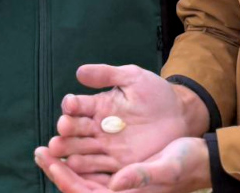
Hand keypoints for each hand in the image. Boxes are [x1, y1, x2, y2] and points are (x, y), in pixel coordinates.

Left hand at [35, 137, 210, 192]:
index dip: (65, 179)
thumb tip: (114, 183)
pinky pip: (95, 163)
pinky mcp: (120, 169)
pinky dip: (81, 153)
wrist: (199, 157)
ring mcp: (117, 181)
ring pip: (84, 173)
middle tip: (40, 150)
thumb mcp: (166, 169)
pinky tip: (71, 137)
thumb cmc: (185, 166)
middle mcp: (116, 191)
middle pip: (78, 184)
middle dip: (57, 169)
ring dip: (66, 159)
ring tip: (49, 144)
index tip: (50, 161)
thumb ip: (140, 177)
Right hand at [45, 65, 208, 175]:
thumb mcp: (133, 78)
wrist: (179, 114)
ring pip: (82, 149)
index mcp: (98, 106)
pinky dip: (85, 167)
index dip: (73, 105)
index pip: (79, 106)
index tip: (70, 104)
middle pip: (75, 130)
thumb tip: (80, 71)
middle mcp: (97, 128)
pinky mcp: (118, 163)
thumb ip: (107, 74)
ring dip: (69, 149)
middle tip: (62, 127)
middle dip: (67, 129)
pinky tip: (75, 165)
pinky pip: (98, 167)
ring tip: (59, 147)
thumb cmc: (156, 93)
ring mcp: (106, 146)